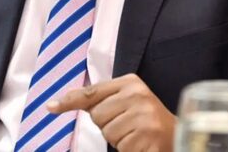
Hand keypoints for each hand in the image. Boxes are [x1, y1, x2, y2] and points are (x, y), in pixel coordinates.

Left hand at [47, 73, 175, 151]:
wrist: (176, 134)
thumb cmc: (145, 118)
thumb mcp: (125, 100)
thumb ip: (98, 98)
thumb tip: (57, 102)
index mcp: (130, 83)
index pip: (92, 92)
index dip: (70, 100)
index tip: (51, 107)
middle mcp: (138, 95)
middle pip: (98, 115)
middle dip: (107, 124)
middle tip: (127, 124)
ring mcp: (144, 116)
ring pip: (108, 133)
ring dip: (118, 138)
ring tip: (135, 133)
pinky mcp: (149, 137)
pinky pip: (121, 147)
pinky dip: (128, 149)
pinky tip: (141, 143)